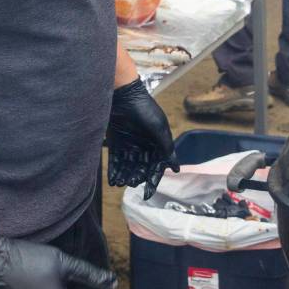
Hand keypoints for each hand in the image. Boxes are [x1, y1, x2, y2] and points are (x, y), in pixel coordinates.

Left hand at [107, 77, 178, 199]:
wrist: (123, 95)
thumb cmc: (144, 110)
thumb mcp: (159, 128)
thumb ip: (166, 148)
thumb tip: (175, 167)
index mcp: (156, 144)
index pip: (156, 167)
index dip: (152, 180)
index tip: (147, 193)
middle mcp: (143, 146)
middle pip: (141, 168)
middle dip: (136, 177)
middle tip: (131, 183)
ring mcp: (129, 145)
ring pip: (128, 167)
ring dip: (124, 176)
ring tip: (120, 183)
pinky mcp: (116, 143)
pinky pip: (116, 161)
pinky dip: (114, 171)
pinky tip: (113, 181)